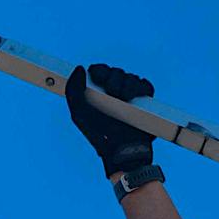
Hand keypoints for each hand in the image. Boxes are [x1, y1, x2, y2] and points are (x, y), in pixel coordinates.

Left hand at [65, 63, 155, 177]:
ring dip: (127, 85)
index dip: (100, 70)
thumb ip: (72, 90)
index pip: (100, 71)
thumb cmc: (98, 135)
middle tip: (113, 92)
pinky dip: (141, 88)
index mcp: (99, 93)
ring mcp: (131, 96)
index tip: (98, 77)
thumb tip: (79, 68)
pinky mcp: (146, 101)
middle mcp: (115, 92)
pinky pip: (146, 86)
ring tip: (124, 98)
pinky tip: (134, 96)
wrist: (120, 150)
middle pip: (116, 72)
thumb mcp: (78, 114)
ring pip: (131, 78)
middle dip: (113, 79)